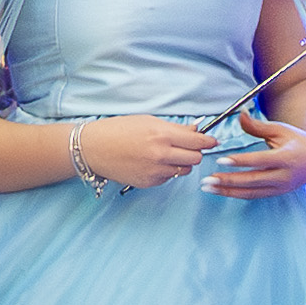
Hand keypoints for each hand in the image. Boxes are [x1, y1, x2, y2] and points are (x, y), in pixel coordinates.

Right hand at [64, 115, 210, 191]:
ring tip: (167, 155)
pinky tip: (153, 163)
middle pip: (196, 159)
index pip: (197, 141)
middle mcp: (161, 154)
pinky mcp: (148, 183)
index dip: (208, 141)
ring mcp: (155, 171)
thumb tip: (196, 130)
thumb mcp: (148, 121)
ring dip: (182, 164)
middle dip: (195, 153)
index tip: (212, 142)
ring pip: (184, 171)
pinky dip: (167, 172)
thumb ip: (175, 128)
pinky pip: (169, 178)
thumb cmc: (118, 130)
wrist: (92, 148)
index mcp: (162, 135)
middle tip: (188, 148)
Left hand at [203, 108, 305, 196]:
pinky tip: (222, 191)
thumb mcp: (280, 130)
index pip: (259, 161)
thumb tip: (240, 115)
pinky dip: (237, 194)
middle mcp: (284, 175)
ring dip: (228, 191)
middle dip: (228, 181)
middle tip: (208, 180)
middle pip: (253, 180)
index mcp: (286, 157)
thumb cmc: (296, 141)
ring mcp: (281, 187)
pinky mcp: (277, 193)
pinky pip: (254, 195)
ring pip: (251, 192)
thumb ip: (257, 126)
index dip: (240, 162)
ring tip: (209, 188)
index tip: (221, 161)